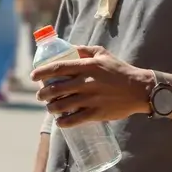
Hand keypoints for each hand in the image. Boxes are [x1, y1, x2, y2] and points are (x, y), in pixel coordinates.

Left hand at [31, 46, 152, 126]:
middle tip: (40, 96)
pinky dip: (63, 122)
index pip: (58, 68)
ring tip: (50, 108)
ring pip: (62, 106)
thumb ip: (84, 50)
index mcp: (87, 66)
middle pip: (56, 89)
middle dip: (43, 94)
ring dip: (51, 108)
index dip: (42, 72)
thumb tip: (68, 49)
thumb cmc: (119, 70)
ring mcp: (91, 99)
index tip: (32, 76)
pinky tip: (60, 122)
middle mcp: (86, 82)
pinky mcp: (96, 113)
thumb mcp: (103, 54)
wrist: (139, 89)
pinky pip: (74, 120)